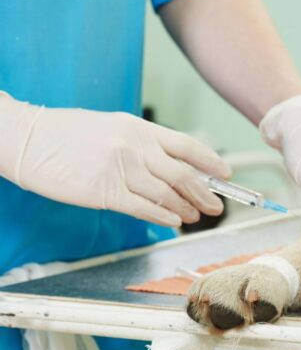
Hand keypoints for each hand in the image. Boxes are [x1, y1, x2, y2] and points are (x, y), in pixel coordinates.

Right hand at [0, 92, 229, 226]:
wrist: (25, 139)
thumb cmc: (65, 134)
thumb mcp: (111, 127)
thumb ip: (142, 145)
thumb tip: (171, 166)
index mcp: (139, 128)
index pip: (187, 145)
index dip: (211, 162)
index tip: (225, 173)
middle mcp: (135, 147)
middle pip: (183, 174)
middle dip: (205, 192)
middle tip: (216, 206)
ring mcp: (121, 169)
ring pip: (166, 194)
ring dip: (185, 208)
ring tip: (195, 217)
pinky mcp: (104, 191)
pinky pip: (143, 208)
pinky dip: (163, 217)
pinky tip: (174, 222)